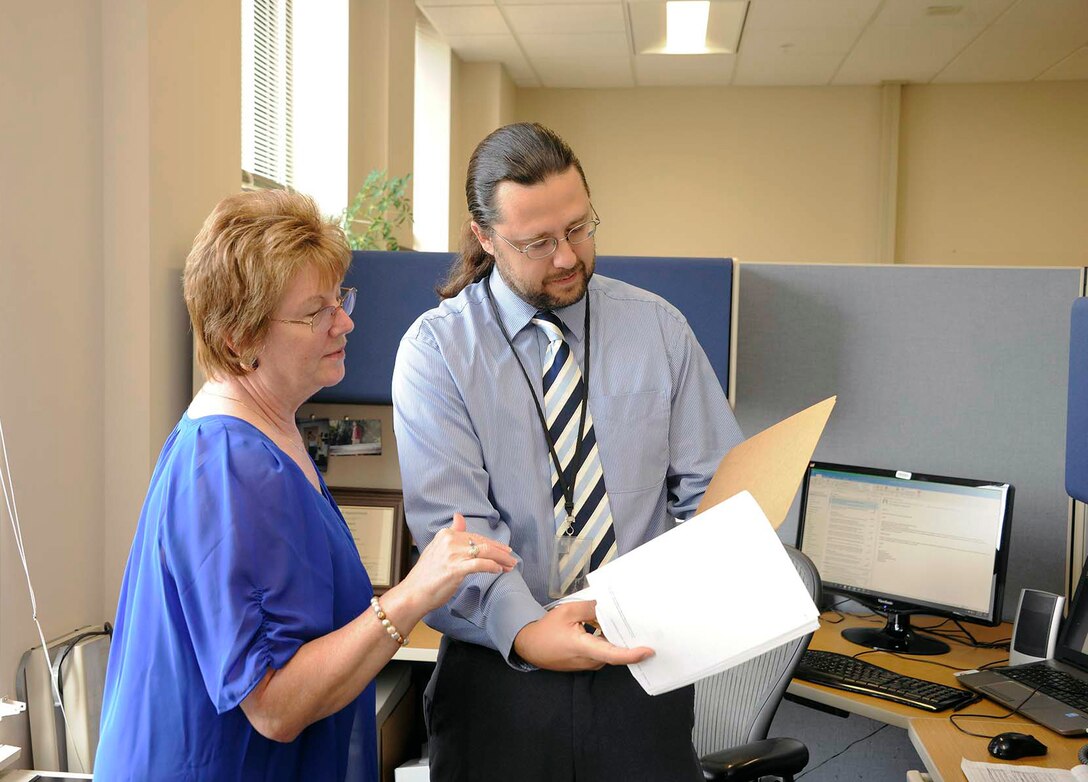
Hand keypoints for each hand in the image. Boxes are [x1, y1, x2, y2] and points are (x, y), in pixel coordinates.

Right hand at [396, 513, 516, 614]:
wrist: (413, 594)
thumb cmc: (425, 576)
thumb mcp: (436, 549)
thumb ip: (451, 533)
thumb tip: (459, 516)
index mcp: (445, 534)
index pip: (475, 536)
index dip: (492, 544)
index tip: (503, 550)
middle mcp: (449, 541)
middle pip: (483, 543)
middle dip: (501, 551)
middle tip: (512, 559)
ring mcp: (453, 554)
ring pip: (485, 552)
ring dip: (501, 559)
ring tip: (510, 566)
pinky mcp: (456, 569)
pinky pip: (480, 564)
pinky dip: (492, 566)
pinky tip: (498, 570)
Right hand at [513, 600, 653, 671]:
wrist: (530, 646)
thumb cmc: (547, 630)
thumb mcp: (568, 612)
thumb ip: (590, 608)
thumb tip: (608, 607)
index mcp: (585, 648)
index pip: (614, 655)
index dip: (633, 654)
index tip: (648, 651)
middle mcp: (589, 660)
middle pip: (615, 651)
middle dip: (627, 639)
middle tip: (640, 624)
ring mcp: (587, 664)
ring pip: (608, 650)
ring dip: (614, 638)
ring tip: (622, 621)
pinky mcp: (585, 662)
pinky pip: (601, 652)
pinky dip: (606, 640)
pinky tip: (605, 626)